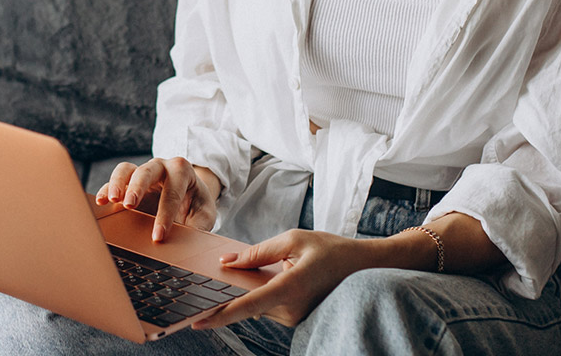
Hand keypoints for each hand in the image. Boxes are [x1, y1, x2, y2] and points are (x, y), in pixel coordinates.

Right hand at [95, 158, 218, 241]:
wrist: (191, 191)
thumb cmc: (197, 202)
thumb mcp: (204, 214)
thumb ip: (198, 227)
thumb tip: (189, 246)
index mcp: (182, 171)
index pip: (172, 193)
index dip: (165, 215)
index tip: (158, 236)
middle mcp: (161, 167)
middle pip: (147, 171)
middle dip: (137, 187)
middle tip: (129, 205)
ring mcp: (143, 171)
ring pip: (126, 169)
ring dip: (117, 183)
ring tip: (111, 200)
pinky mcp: (130, 181)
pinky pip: (115, 181)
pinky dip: (106, 189)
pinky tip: (101, 202)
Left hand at [192, 229, 367, 328]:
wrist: (363, 268)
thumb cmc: (330, 250)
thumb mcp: (294, 240)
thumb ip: (258, 252)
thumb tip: (227, 262)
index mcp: (291, 287)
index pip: (249, 305)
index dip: (221, 314)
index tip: (197, 321)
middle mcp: (291, 309)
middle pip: (247, 304)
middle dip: (225, 296)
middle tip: (200, 289)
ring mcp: (294, 317)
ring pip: (256, 305)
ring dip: (243, 293)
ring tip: (236, 278)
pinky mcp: (294, 318)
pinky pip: (267, 306)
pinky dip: (257, 295)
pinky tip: (255, 280)